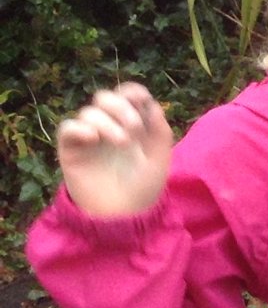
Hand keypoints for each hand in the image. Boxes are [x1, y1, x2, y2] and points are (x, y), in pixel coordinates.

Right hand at [55, 84, 174, 217]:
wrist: (123, 215)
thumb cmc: (143, 188)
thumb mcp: (160, 159)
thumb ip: (160, 131)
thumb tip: (152, 104)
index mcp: (132, 126)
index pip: (126, 96)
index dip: (132, 92)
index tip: (141, 100)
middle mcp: (109, 128)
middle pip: (105, 98)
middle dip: (120, 106)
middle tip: (134, 127)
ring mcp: (89, 138)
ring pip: (89, 112)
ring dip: (107, 122)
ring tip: (122, 143)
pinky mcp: (71, 150)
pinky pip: (68, 128)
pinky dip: (80, 128)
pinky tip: (93, 138)